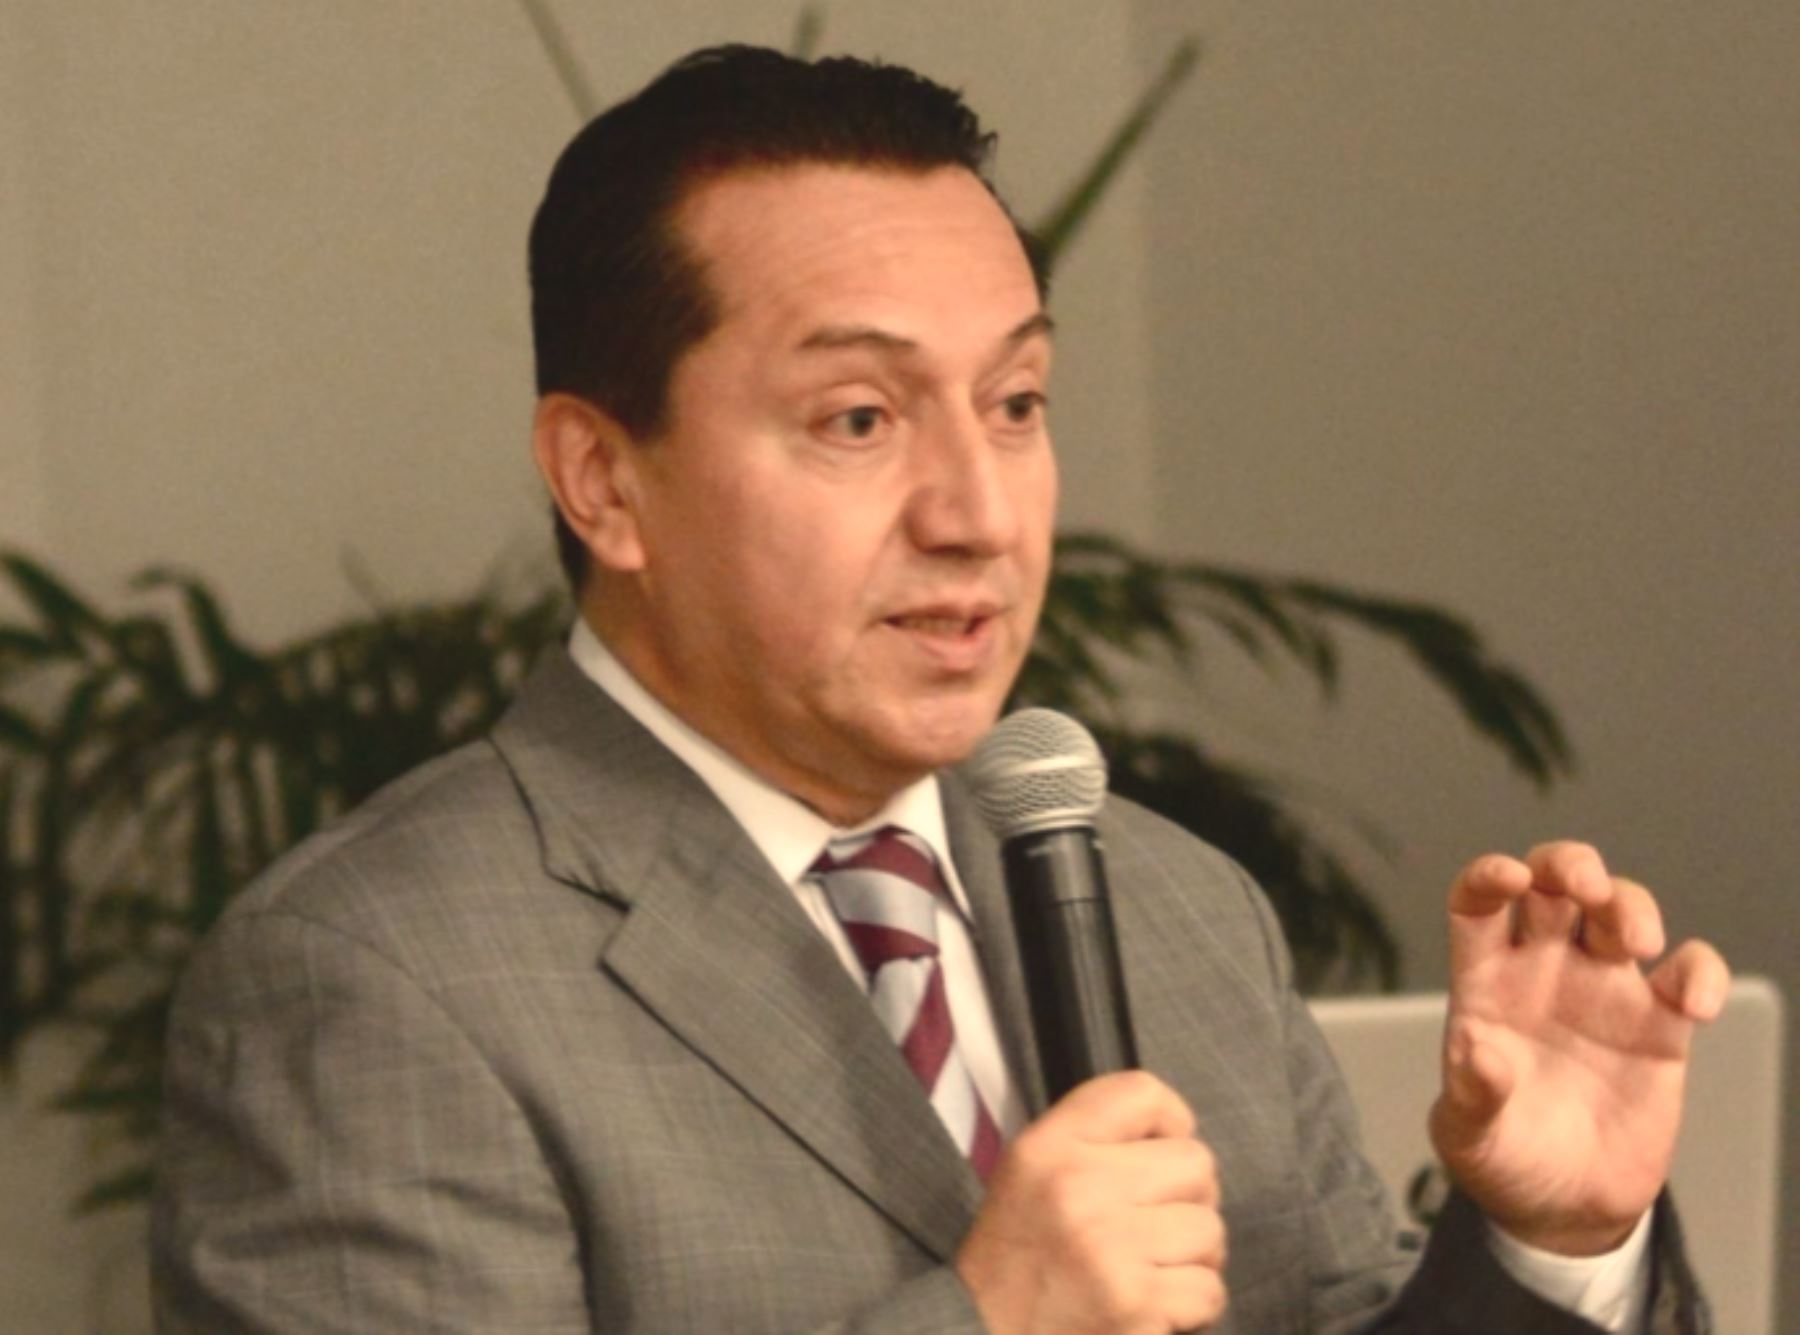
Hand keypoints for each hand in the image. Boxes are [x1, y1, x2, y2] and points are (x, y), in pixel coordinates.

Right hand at [955, 1070, 1226, 1332]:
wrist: (985, 1334)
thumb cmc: (1019, 1256)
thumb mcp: (1030, 1172)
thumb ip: (1093, 1138)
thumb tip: (1178, 1132)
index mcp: (1049, 1148)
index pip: (1143, 1093)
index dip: (1171, 1122)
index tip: (1159, 1153)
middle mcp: (1078, 1186)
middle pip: (1196, 1163)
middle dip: (1188, 1198)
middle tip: (1154, 1224)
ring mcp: (1109, 1246)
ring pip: (1210, 1229)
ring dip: (1193, 1256)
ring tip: (1151, 1268)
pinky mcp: (1135, 1302)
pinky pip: (1210, 1289)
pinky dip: (1191, 1304)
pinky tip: (1153, 1304)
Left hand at [1429, 842, 1729, 1254]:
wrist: (1563, 1208)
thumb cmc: (1501, 1158)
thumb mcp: (1469, 1132)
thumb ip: (1471, 1092)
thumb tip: (1475, 1049)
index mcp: (1485, 981)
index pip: (1478, 902)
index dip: (1489, 876)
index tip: (1508, 877)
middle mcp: (1543, 971)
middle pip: (1554, 884)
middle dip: (1570, 864)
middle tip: (1585, 887)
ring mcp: (1603, 992)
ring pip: (1620, 911)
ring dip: (1631, 905)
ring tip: (1637, 942)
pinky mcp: (1659, 1027)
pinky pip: (1687, 975)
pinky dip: (1700, 972)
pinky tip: (1693, 1002)